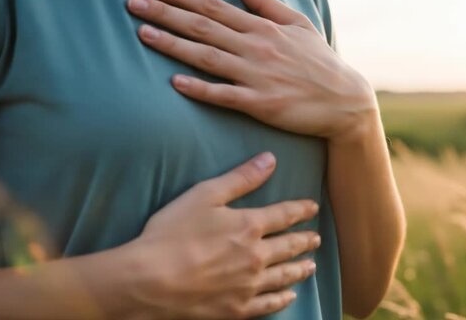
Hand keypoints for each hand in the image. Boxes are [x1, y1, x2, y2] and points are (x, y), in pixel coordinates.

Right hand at [125, 152, 320, 318]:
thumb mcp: (205, 195)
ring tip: (311, 265)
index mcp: (250, 226)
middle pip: (290, 247)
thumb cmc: (172, 233)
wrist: (149, 281)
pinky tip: (290, 296)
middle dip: (306, 241)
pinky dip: (283, 298)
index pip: (285, 215)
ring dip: (301, 269)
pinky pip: (268, 304)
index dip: (302, 210)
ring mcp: (249, 286)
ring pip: (285, 276)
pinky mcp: (238, 309)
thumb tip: (270, 159)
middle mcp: (257, 256)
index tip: (313, 208)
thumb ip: (240, 178)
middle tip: (316, 239)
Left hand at [127, 0, 378, 142]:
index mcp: (263, 28)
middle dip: (165, 13)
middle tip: (132, 4)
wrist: (345, 101)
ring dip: (173, 44)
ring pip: (207, 57)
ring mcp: (258, 76)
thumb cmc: (321, 63)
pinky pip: (224, 95)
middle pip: (203, 27)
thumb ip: (266, 4)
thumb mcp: (299, 24)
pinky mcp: (261, 104)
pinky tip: (174, 81)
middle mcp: (257, 48)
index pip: (214, 7)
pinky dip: (199, 88)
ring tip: (143, 34)